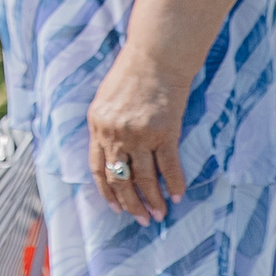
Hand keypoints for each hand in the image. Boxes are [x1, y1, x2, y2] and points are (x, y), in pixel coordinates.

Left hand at [86, 49, 189, 224]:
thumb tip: (113, 153)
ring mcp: (140, 135)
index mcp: (97, 126)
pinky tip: (178, 195)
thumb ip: (106, 126)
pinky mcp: (164, 133)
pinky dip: (175, 184)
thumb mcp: (106, 99)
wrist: (156, 55)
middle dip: (131, 204)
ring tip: (161, 214)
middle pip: (120, 180)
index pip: (98, 169)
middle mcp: (115, 134)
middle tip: (142, 219)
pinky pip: (169, 167)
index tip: (116, 208)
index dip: (107, 193)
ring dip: (153, 201)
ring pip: (145, 179)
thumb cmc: (132, 72)